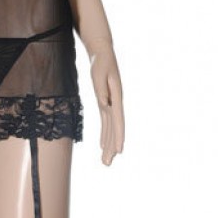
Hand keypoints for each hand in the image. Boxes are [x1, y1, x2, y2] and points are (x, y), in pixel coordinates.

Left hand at [89, 41, 124, 164]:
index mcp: (115, 97)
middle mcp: (115, 103)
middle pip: (114, 129)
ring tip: (106, 161)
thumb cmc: (101, 62)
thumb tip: (103, 105)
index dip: (118, 136)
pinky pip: (106, 122)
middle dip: (111, 147)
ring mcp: (111, 104)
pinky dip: (105, 134)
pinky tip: (103, 145)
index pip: (117, 120)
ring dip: (108, 144)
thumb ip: (102, 89)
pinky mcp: (106, 102)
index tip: (118, 151)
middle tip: (107, 164)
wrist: (103, 53)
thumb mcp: (99, 73)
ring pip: (110, 128)